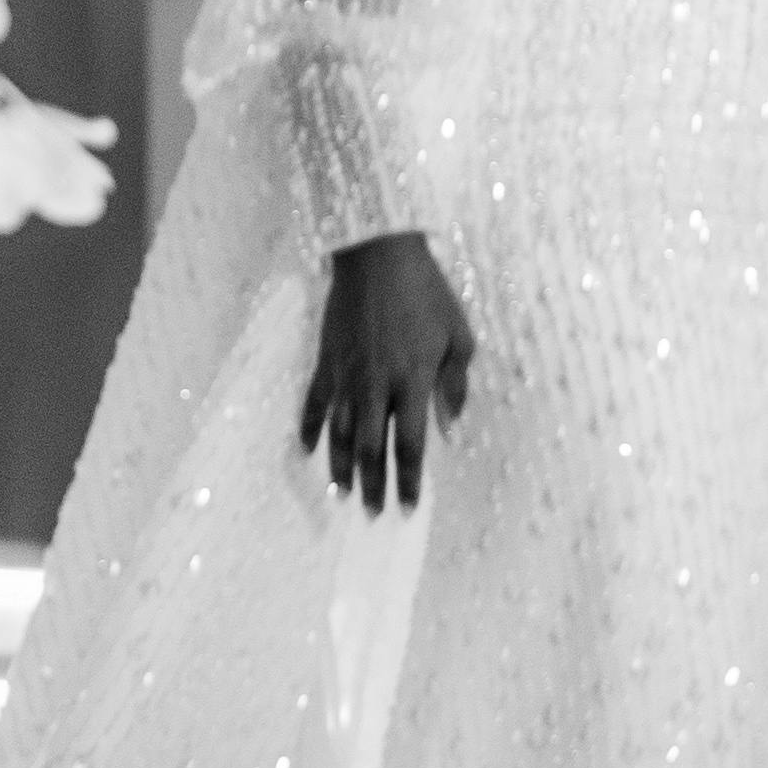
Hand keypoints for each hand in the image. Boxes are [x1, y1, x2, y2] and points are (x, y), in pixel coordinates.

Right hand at [301, 229, 473, 512]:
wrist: (378, 253)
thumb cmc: (427, 292)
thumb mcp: (458, 336)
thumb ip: (454, 385)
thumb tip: (449, 429)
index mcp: (413, 380)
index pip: (411, 444)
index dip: (410, 480)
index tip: (410, 508)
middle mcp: (377, 384)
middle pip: (372, 448)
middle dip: (374, 485)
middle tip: (375, 515)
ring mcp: (347, 373)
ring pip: (341, 432)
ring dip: (341, 467)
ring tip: (343, 495)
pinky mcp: (326, 359)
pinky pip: (315, 401)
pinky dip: (310, 428)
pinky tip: (308, 451)